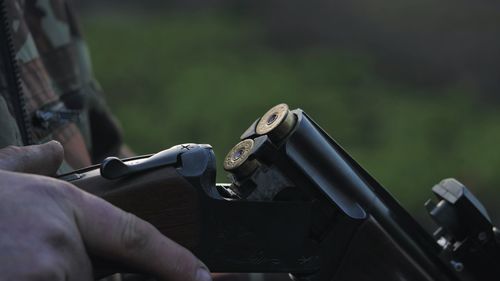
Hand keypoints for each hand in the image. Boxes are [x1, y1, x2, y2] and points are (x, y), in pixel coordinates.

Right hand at [0, 143, 210, 280]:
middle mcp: (59, 246)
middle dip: (72, 271)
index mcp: (62, 208)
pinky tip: (15, 263)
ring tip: (16, 255)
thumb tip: (52, 150)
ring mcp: (42, 277)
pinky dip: (36, 277)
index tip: (202, 277)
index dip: (175, 260)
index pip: (137, 235)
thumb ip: (30, 163)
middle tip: (31, 253)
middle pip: (93, 276)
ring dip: (48, 275)